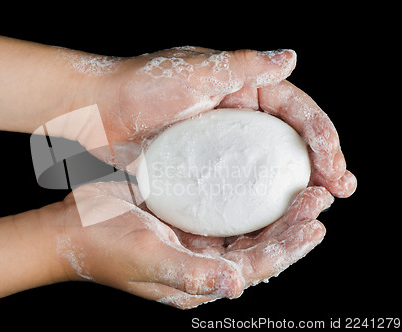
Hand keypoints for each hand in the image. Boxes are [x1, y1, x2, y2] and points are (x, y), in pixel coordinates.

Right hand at [50, 182, 331, 308]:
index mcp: (196, 281)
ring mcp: (193, 243)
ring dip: (275, 214)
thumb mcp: (146, 257)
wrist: (70, 228)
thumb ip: (191, 274)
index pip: (254, 268)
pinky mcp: (184, 223)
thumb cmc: (103, 244)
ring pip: (246, 231)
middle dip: (290, 228)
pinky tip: (261, 185)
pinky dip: (247, 201)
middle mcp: (201, 265)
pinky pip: (224, 214)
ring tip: (304, 193)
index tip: (316, 225)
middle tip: (319, 200)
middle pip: (257, 249)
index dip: (287, 248)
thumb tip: (237, 285)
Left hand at [71, 47, 355, 196]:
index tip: (337, 169)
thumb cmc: (139, 87)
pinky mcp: (201, 160)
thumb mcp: (194, 74)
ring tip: (315, 208)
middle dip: (319, 163)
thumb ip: (243, 66)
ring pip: (267, 162)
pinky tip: (270, 215)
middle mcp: (236, 111)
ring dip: (293, 183)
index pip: (296, 110)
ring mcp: (220, 138)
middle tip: (339, 192)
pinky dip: (256, 195)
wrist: (96, 111)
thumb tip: (291, 56)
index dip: (323, 137)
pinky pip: (237, 179)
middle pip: (289, 138)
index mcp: (241, 86)